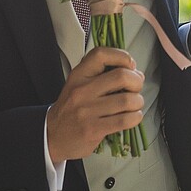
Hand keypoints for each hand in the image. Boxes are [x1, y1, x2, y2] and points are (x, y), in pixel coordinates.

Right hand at [46, 46, 143, 163]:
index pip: (101, 54)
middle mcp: (82, 91)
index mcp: (78, 75)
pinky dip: (135, 117)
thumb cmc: (72, 108)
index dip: (121, 56)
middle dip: (137, 81)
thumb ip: (102, 75)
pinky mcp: (93, 130)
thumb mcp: (79, 84)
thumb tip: (135, 72)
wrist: (52, 136)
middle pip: (121, 76)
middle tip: (136, 87)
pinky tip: (132, 116)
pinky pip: (124, 120)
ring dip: (138, 102)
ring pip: (127, 100)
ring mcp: (86, 111)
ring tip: (135, 104)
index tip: (130, 65)